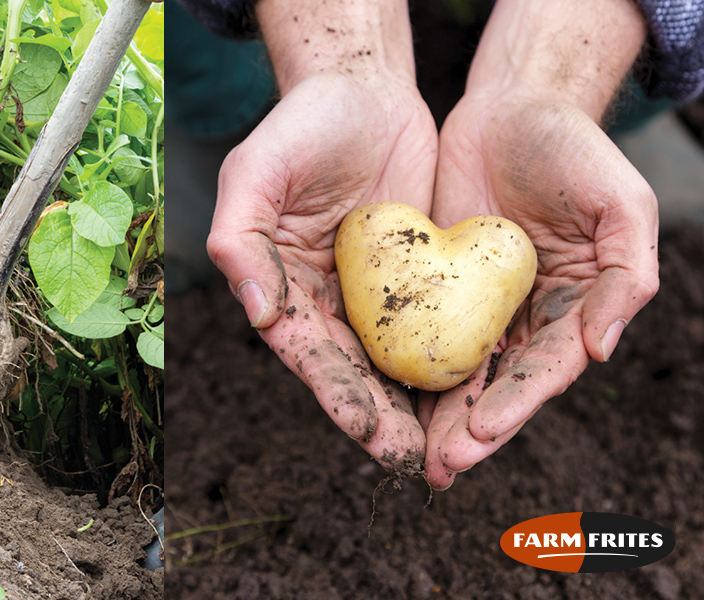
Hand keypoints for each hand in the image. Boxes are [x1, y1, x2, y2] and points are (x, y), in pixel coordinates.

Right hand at [208, 71, 437, 471]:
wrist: (363, 89)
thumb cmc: (299, 128)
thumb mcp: (254, 175)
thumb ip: (239, 241)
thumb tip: (257, 313)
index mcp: (281, 289)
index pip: (309, 354)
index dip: (336, 394)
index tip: (368, 431)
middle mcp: (326, 302)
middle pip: (355, 372)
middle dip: (382, 420)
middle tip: (416, 461)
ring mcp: (375, 294)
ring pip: (397, 362)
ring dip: (419, 407)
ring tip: (449, 449)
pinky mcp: (421, 278)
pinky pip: (438, 325)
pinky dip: (452, 360)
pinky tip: (478, 392)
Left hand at [421, 91, 659, 487]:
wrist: (510, 106)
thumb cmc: (574, 150)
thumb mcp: (620, 205)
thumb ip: (625, 278)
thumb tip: (601, 352)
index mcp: (574, 310)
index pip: (544, 369)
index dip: (516, 404)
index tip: (482, 431)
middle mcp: (525, 318)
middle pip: (495, 385)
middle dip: (468, 428)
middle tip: (437, 465)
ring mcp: (476, 304)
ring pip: (452, 370)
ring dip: (431, 414)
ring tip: (407, 452)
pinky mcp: (433, 284)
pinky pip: (414, 329)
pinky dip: (401, 363)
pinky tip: (380, 394)